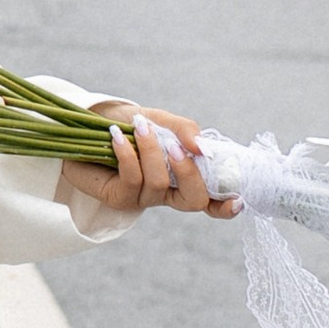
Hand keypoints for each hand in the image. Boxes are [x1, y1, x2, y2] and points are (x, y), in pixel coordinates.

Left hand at [71, 104, 240, 218]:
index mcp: (183, 178)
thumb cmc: (131, 125)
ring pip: (159, 183)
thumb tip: (202, 148)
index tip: (238, 200)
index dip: (225, 206)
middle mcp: (167, 193)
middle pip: (193, 200)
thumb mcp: (162, 120)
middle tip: (175, 147)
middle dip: (189, 172)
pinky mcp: (118, 198)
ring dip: (152, 151)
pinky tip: (117, 136)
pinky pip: (132, 179)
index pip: (210, 200)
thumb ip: (185, 131)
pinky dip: (128, 153)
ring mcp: (143, 199)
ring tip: (140, 127)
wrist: (90, 125)